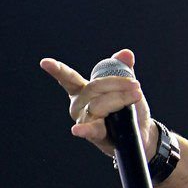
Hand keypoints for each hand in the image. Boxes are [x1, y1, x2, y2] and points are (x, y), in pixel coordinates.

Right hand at [40, 49, 156, 157]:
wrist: (142, 132)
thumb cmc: (129, 108)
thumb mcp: (127, 88)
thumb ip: (124, 70)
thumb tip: (126, 53)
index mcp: (83, 91)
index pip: (69, 79)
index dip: (58, 70)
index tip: (45, 63)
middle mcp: (79, 105)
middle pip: (95, 87)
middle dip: (117, 84)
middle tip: (136, 85)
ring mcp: (84, 119)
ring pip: (99, 104)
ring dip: (120, 99)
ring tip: (136, 97)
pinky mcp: (94, 134)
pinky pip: (90, 130)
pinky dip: (85, 129)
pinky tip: (77, 130)